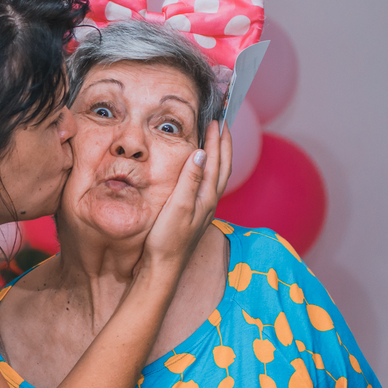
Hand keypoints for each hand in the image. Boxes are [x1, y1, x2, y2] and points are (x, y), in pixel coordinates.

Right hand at [141, 120, 232, 268]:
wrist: (164, 267)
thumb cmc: (168, 239)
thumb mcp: (178, 206)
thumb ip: (190, 179)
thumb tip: (202, 153)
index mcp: (207, 197)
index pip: (217, 161)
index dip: (217, 140)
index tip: (216, 120)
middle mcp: (210, 202)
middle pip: (223, 166)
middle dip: (224, 144)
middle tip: (222, 123)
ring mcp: (204, 208)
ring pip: (218, 176)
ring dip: (219, 156)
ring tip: (215, 140)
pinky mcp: (196, 214)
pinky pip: (208, 184)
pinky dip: (209, 170)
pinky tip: (201, 170)